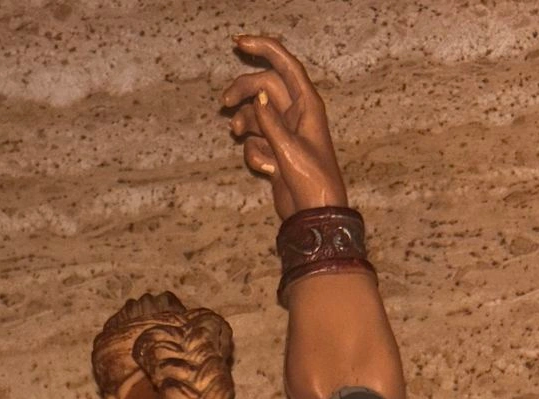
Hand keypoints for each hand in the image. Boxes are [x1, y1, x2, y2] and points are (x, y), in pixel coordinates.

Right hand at [221, 35, 347, 220]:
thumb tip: (258, 97)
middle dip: (244, 91)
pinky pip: (257, 142)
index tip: (238, 43)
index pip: (285, 65)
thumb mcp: (289, 149)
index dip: (263, 49)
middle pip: (265, 87)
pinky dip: (254, 153)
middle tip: (224, 104)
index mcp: (307, 105)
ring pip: (257, 114)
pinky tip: (264, 169)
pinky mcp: (277, 153)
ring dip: (244, 123)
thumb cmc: (312, 181)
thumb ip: (271, 122)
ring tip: (236, 135)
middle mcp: (296, 115)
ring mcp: (286, 134)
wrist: (315, 217)